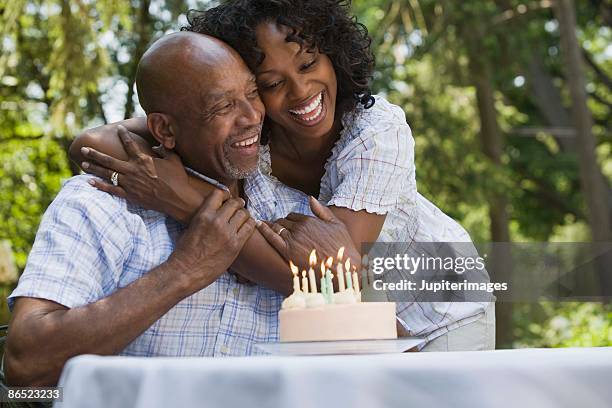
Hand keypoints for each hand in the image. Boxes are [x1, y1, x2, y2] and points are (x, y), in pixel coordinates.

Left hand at [81, 125, 223, 222]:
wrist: (178, 199)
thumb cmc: (178, 178)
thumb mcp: (174, 159)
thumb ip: (165, 148)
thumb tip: (161, 141)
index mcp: (143, 160)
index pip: (129, 144)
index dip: (123, 135)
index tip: (117, 128)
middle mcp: (133, 170)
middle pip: (109, 160)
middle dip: (94, 154)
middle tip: (84, 149)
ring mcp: (130, 183)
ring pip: (107, 174)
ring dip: (94, 168)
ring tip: (83, 163)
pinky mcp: (130, 195)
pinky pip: (112, 189)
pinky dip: (100, 185)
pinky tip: (90, 182)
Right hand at [169, 189, 256, 292]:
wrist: (186, 272)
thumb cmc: (184, 252)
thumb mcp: (190, 228)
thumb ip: (203, 217)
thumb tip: (211, 211)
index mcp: (203, 215)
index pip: (219, 194)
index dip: (225, 195)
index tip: (227, 198)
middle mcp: (217, 221)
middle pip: (235, 203)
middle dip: (237, 204)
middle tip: (239, 206)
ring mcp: (227, 233)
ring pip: (244, 214)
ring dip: (244, 214)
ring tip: (243, 218)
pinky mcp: (235, 245)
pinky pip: (249, 228)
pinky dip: (250, 225)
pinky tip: (247, 227)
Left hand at [257, 197, 360, 269]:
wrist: (343, 268)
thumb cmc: (342, 248)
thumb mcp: (336, 225)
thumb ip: (322, 211)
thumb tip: (310, 199)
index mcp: (310, 221)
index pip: (293, 216)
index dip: (291, 220)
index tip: (289, 225)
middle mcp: (299, 228)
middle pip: (283, 222)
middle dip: (280, 224)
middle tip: (277, 228)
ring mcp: (292, 240)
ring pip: (276, 228)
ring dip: (271, 227)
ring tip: (265, 227)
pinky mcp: (287, 252)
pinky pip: (271, 238)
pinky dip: (263, 230)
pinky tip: (258, 225)